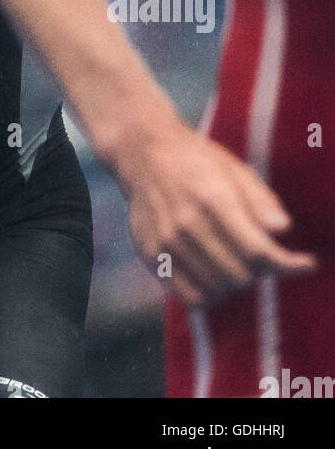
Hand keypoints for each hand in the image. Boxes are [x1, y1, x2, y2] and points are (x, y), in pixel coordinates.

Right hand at [116, 120, 316, 306]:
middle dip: (259, 271)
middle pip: (239, 276)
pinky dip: (209, 294)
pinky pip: (189, 297)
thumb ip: (260, 200)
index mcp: (211, 198)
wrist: (142, 151)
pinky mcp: (151, 255)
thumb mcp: (234, 168)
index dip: (287, 264)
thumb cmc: (196, 160)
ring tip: (235, 262)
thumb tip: (283, 229)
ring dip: (235, 283)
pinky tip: (213, 275)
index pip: (257, 251)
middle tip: (259, 255)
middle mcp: (186, 223)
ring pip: (217, 291)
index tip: (306, 265)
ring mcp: (166, 242)